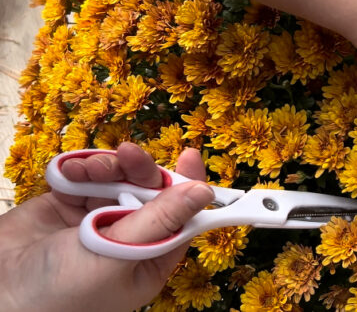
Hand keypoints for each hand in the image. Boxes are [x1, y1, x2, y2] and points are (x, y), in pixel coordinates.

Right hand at [0, 143, 214, 311]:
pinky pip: (84, 177)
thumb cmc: (60, 293)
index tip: (189, 156)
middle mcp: (127, 238)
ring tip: (87, 169)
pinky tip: (70, 171)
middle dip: (140, 170)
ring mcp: (96, 221)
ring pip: (117, 179)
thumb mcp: (118, 254)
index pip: (182, 216)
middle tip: (128, 156)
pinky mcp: (67, 207)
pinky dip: (79, 169)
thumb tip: (203, 193)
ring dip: (105, 167)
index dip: (188, 187)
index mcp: (150, 258)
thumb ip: (159, 219)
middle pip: (151, 190)